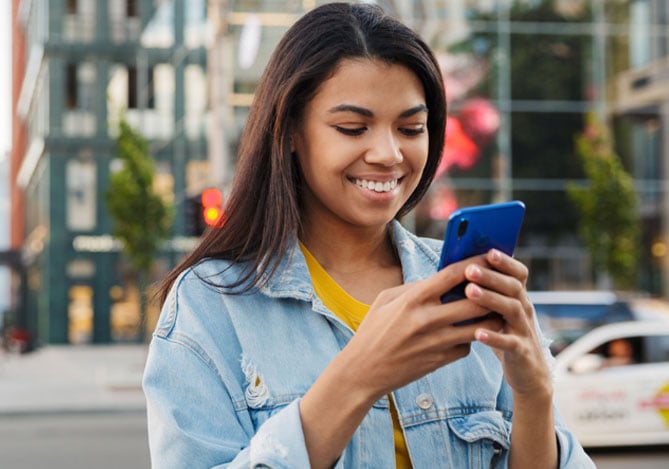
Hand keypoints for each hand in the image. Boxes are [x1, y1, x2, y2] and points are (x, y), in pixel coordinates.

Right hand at [338, 255, 503, 402]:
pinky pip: (466, 347)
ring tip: (495, 309)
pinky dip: (470, 339)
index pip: (452, 275)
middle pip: (475, 302)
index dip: (475, 263)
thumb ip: (414, 287)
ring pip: (479, 327)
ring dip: (489, 317)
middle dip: (491, 292)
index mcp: (413, 299)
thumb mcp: (386, 300)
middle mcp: (427, 320)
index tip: (488, 257)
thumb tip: (441, 279)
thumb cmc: (373, 331)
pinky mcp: (440, 361)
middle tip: (499, 286)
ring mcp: (435, 343)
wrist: (363, 371)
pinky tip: (469, 333)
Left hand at [463, 249, 551, 398]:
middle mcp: (524, 309)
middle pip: (513, 287)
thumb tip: (456, 269)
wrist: (528, 373)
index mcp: (517, 297)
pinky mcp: (521, 351)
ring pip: (512, 309)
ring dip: (491, 299)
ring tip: (469, 292)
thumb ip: (485, 292)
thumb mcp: (498, 311)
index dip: (506, 261)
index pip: (518, 273)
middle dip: (491, 276)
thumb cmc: (504, 334)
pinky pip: (509, 342)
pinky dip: (494, 337)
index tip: (488, 251)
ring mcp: (524, 330)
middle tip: (470, 269)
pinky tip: (478, 333)